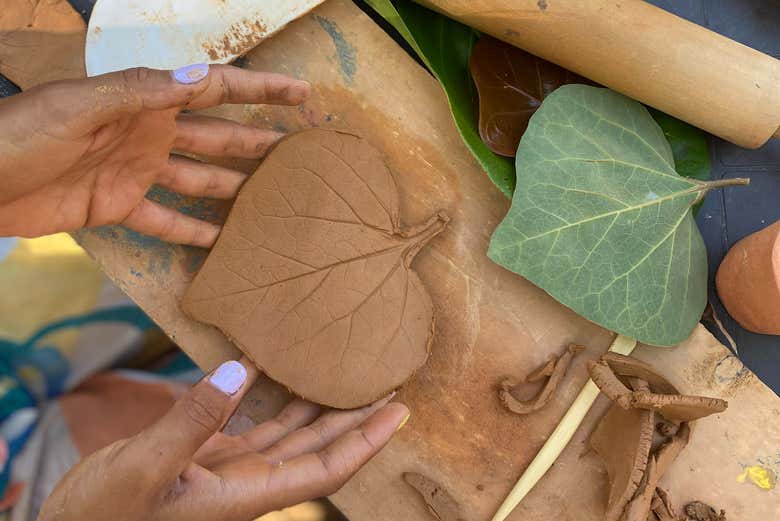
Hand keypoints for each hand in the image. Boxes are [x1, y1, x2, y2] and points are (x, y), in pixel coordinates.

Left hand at [0, 64, 309, 245]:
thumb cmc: (20, 135)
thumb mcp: (78, 107)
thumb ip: (140, 94)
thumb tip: (203, 78)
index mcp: (145, 102)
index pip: (214, 91)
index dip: (260, 91)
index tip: (301, 94)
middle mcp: (149, 133)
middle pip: (217, 136)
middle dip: (258, 140)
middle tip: (300, 151)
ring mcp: (137, 171)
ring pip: (199, 178)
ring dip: (234, 187)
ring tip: (272, 200)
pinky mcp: (120, 206)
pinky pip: (166, 220)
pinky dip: (193, 231)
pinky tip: (221, 240)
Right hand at [37, 359, 408, 520]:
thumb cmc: (101, 517)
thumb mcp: (142, 469)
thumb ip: (193, 419)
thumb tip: (242, 371)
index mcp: (245, 496)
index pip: (325, 469)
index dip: (366, 441)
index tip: (400, 411)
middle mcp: (248, 484)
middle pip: (319, 448)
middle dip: (357, 417)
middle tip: (390, 380)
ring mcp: (229, 470)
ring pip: (291, 434)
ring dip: (321, 406)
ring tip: (350, 372)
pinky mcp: (208, 456)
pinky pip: (254, 425)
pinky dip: (271, 397)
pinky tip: (280, 370)